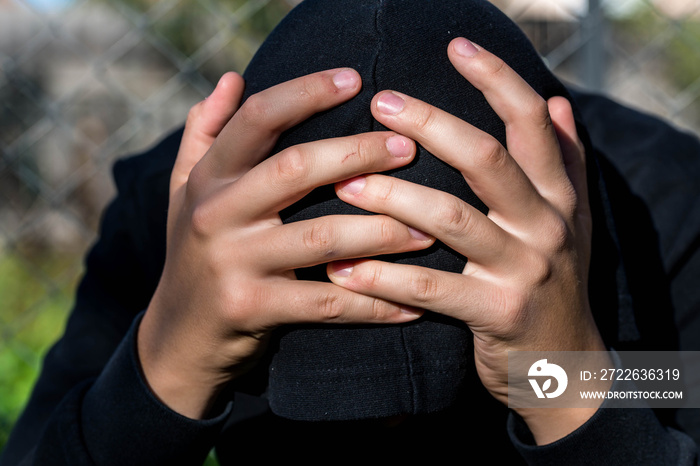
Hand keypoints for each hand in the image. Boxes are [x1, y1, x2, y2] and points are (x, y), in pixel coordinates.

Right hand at [138, 69, 432, 418]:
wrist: (178, 336)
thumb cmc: (194, 252)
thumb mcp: (185, 191)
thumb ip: (205, 134)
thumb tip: (231, 78)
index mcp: (208, 177)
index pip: (257, 118)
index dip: (306, 92)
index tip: (356, 79)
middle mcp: (216, 213)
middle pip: (295, 168)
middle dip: (359, 154)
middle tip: (409, 149)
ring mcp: (233, 263)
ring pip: (322, 237)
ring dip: (382, 232)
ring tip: (427, 228)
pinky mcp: (252, 308)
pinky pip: (327, 304)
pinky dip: (374, 303)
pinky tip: (412, 303)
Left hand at [327, 38, 608, 443]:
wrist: (568, 364)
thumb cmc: (552, 282)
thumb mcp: (570, 220)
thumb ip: (564, 162)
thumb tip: (554, 102)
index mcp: (559, 194)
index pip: (529, 122)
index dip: (496, 78)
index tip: (455, 45)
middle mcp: (547, 225)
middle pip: (486, 159)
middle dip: (431, 125)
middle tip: (380, 103)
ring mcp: (525, 270)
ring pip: (452, 220)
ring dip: (392, 198)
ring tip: (344, 184)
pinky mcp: (497, 314)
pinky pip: (432, 290)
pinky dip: (384, 277)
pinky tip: (343, 269)